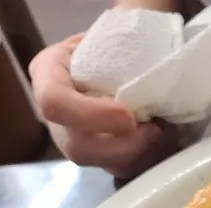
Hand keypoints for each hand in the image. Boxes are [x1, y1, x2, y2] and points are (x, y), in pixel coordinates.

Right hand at [30, 34, 178, 178]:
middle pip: (78, 148)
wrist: (123, 57)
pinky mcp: (103, 157)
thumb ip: (121, 54)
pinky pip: (124, 170)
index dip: (91, 116)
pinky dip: (147, 159)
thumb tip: (151, 82)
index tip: (129, 117)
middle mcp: (57, 115)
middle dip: (123, 146)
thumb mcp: (112, 35)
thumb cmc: (116, 43)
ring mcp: (78, 140)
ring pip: (104, 165)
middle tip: (155, 130)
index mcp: (49, 74)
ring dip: (141, 154)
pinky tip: (161, 141)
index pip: (54, 103)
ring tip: (162, 131)